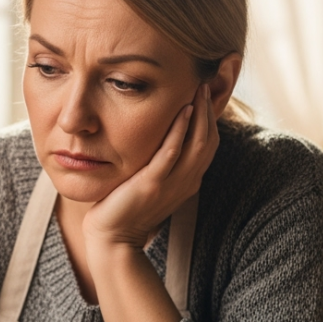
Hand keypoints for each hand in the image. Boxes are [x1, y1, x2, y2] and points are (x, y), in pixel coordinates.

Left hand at [82, 84, 218, 250]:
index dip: (211, 118)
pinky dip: (180, 130)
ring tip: (198, 88)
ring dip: (200, 113)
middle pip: (209, 140)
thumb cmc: (125, 209)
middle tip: (206, 82)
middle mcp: (186, 182)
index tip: (205, 93)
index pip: (209, 144)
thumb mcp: (149, 182)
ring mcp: (172, 184)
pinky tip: (182, 110)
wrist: (112, 239)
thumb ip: (158, 163)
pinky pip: (172, 153)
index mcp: (187, 181)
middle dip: (210, 109)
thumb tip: (157, 139)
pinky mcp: (153, 185)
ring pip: (198, 144)